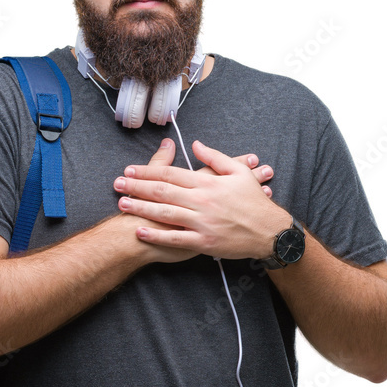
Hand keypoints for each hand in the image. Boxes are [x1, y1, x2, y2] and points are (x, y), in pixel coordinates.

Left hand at [114, 140, 287, 259]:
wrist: (269, 231)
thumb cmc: (253, 201)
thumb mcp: (238, 172)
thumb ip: (214, 157)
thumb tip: (194, 144)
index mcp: (207, 183)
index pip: (171, 173)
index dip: (147, 170)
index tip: (130, 169)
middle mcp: (201, 201)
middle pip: (162, 191)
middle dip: (137, 186)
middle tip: (117, 183)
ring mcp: (201, 222)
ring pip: (165, 213)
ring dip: (141, 208)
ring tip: (122, 203)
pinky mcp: (203, 242)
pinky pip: (175, 238)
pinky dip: (156, 235)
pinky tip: (140, 230)